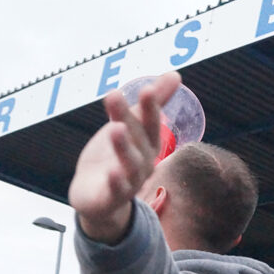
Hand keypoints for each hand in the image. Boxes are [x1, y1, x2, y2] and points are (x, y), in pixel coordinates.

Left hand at [68, 72, 182, 242]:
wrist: (97, 197)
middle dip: (129, 119)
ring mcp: (130, 182)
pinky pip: (117, 190)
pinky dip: (117, 182)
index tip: (146, 89)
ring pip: (131, 165)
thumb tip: (176, 75)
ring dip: (125, 148)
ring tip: (116, 129)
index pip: (151, 124)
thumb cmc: (114, 157)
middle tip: (115, 96)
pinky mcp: (112, 197)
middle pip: (138, 140)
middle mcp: (144, 163)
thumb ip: (151, 104)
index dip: (150, 108)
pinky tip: (112, 172)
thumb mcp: (129, 126)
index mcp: (148, 145)